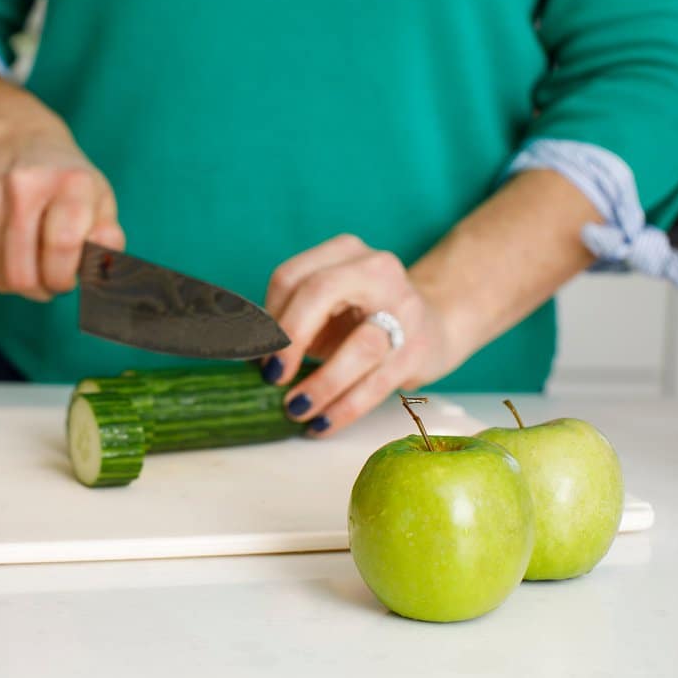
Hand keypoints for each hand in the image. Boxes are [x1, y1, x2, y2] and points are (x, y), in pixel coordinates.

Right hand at [0, 121, 124, 300]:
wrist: (18, 141)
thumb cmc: (65, 181)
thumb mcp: (100, 201)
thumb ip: (108, 240)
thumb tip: (101, 269)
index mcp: (69, 183)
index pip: (62, 246)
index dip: (65, 276)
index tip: (69, 277)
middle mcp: (23, 185)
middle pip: (22, 273)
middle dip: (41, 289)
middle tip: (51, 277)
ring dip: (20, 284)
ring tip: (33, 264)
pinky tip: (12, 252)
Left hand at [262, 234, 455, 435]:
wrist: (433, 325)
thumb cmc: (360, 318)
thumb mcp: (323, 310)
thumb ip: (288, 323)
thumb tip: (244, 354)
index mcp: (344, 253)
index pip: (291, 277)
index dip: (268, 316)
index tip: (255, 353)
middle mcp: (377, 270)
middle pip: (321, 292)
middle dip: (290, 338)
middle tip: (272, 376)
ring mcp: (405, 308)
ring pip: (361, 346)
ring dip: (321, 384)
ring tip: (295, 409)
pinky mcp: (419, 349)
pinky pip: (378, 383)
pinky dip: (345, 408)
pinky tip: (322, 424)